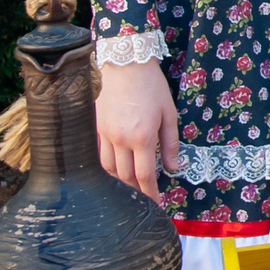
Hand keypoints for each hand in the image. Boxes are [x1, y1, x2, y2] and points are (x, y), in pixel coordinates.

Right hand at [97, 60, 179, 198]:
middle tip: (145, 197)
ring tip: (132, 185)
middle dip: (136, 191)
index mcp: (142, 137)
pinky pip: (99, 155)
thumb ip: (170, 143)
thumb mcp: (169, 114)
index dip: (150, 194)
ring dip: (120, 181)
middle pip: (125, 177)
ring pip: (109, 169)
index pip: (144, 176)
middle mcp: (120, 139)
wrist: (126, 65)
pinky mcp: (96, 128)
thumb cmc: (152, 87)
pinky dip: (108, 166)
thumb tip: (173, 168)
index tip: (155, 204)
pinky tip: (118, 167)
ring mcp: (105, 134)